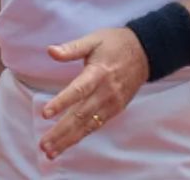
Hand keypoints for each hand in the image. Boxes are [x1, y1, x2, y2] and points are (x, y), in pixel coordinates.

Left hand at [37, 27, 148, 158]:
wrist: (145, 52)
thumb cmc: (115, 43)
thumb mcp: (94, 39)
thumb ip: (72, 48)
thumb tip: (50, 51)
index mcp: (98, 72)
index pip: (78, 90)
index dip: (61, 102)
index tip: (45, 114)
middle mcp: (106, 91)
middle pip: (80, 115)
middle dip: (61, 131)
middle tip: (43, 144)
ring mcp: (112, 103)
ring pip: (87, 125)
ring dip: (68, 139)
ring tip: (51, 151)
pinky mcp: (115, 109)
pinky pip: (96, 125)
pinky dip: (81, 136)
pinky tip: (67, 144)